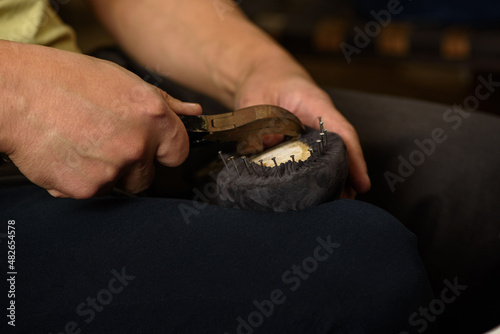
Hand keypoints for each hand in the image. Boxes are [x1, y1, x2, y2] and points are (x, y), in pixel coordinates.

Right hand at [3, 44, 200, 197]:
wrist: (14, 94)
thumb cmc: (63, 80)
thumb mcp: (122, 80)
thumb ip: (163, 103)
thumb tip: (191, 112)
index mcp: (152, 116)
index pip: (179, 152)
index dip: (164, 151)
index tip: (153, 149)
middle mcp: (137, 145)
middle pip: (148, 174)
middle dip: (132, 165)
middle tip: (105, 143)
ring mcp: (112, 170)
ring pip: (120, 185)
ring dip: (107, 173)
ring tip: (82, 145)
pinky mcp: (86, 188)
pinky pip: (92, 192)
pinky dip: (81, 180)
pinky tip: (68, 156)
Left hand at [234, 63, 370, 198]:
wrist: (260, 76)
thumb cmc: (261, 84)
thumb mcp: (256, 98)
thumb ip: (260, 119)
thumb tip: (271, 141)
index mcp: (314, 104)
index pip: (342, 131)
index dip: (355, 158)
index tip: (362, 182)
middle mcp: (319, 119)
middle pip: (341, 150)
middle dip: (347, 178)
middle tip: (346, 203)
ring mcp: (312, 131)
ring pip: (328, 157)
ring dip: (333, 180)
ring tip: (335, 205)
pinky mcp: (301, 140)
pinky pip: (312, 160)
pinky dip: (315, 176)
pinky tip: (314, 195)